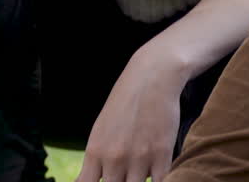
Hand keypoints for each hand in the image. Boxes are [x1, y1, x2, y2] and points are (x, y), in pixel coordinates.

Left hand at [77, 45, 188, 181]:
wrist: (152, 77)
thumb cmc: (126, 103)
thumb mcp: (101, 129)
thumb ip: (96, 158)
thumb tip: (86, 181)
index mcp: (95, 151)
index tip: (104, 181)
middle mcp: (114, 158)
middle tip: (126, 173)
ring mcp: (139, 158)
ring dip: (139, 181)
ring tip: (141, 168)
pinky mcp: (162, 154)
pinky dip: (160, 180)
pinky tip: (158, 172)